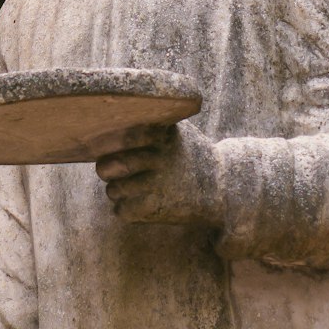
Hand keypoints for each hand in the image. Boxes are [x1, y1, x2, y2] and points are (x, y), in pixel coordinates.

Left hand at [95, 119, 221, 225]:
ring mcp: (156, 185)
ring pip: (113, 191)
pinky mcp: (155, 209)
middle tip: (116, 171)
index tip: (114, 149)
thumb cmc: (190, 156)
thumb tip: (110, 118)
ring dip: (119, 191)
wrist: (221, 187)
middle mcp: (157, 158)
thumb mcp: (176, 131)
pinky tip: (143, 202)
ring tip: (135, 188)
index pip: (119, 139)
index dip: (110, 145)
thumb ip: (148, 125)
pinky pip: (121, 211)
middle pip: (107, 166)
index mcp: (160, 136)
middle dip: (108, 170)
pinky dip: (128, 209)